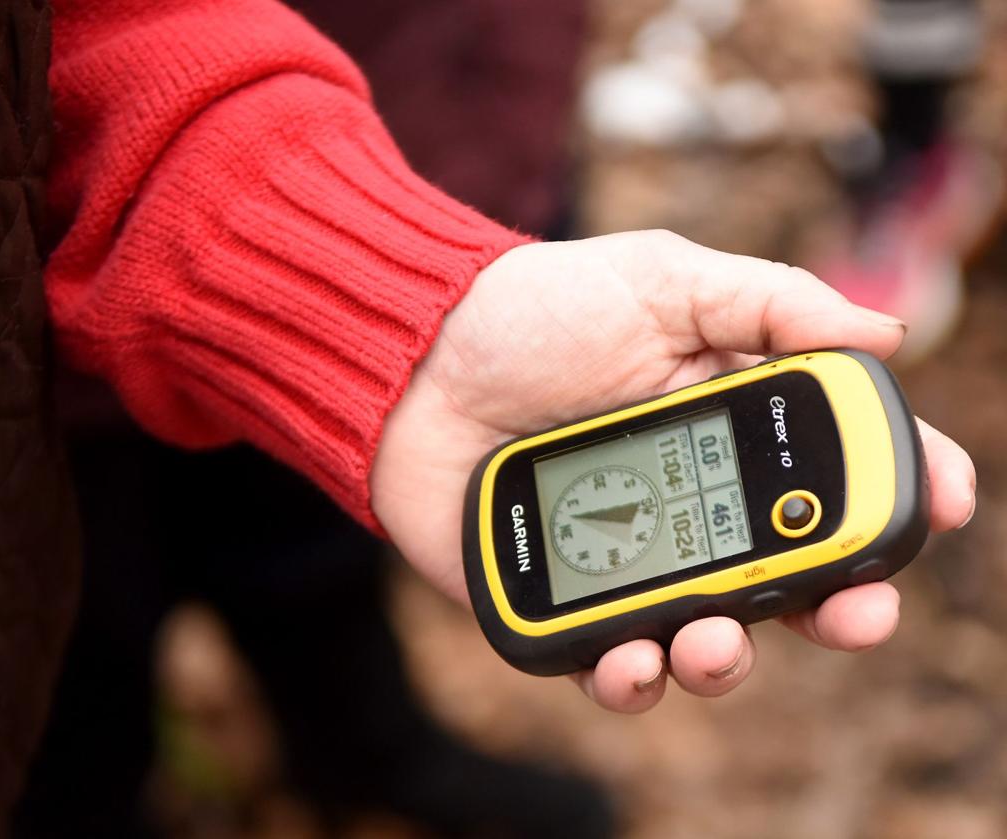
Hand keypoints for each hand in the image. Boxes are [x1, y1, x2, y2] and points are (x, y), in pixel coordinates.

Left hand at [371, 231, 975, 712]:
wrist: (412, 361)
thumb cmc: (532, 311)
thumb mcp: (659, 280)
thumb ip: (768, 305)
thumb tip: (888, 336)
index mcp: (725, 425)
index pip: (831, 471)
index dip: (896, 494)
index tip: (945, 505)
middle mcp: (689, 499)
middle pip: (790, 576)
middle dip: (838, 606)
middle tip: (854, 614)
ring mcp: (629, 556)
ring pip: (710, 635)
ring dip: (730, 658)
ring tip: (710, 642)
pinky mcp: (565, 600)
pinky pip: (614, 662)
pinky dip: (633, 677)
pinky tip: (632, 660)